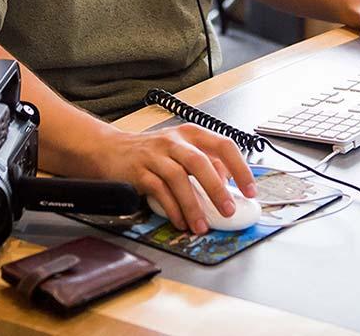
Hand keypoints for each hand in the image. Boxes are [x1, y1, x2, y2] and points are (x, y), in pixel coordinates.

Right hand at [94, 124, 256, 233]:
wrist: (109, 150)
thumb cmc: (152, 153)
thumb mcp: (181, 151)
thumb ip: (206, 163)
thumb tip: (229, 182)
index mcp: (190, 134)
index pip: (223, 145)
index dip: (240, 168)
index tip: (250, 190)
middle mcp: (173, 141)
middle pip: (200, 162)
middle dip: (216, 189)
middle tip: (228, 210)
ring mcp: (154, 155)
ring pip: (178, 178)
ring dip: (193, 205)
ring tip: (202, 225)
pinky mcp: (138, 170)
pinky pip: (158, 190)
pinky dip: (172, 208)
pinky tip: (180, 221)